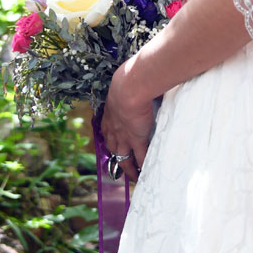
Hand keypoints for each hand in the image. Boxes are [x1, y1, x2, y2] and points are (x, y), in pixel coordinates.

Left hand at [101, 57, 153, 182]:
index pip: (107, 129)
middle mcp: (114, 127)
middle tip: (118, 164)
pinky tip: (145, 173)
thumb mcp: (128, 82)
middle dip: (115, 156)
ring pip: (123, 157)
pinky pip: (139, 157)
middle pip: (112, 147)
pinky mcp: (136, 140)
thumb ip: (135, 84)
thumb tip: (144, 76)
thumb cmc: (130, 78)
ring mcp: (124, 135)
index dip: (109, 137)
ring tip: (132, 176)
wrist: (131, 86)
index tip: (112, 143)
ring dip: (127, 168)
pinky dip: (142, 166)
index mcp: (110, 112)